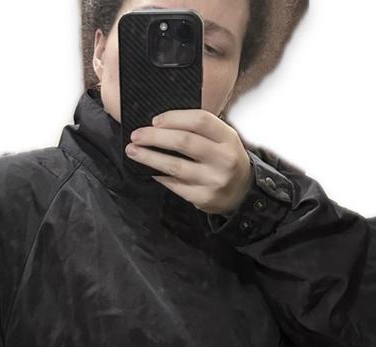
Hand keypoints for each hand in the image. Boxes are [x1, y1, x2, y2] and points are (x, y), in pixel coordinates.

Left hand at [125, 109, 253, 215]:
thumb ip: (200, 130)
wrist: (242, 192)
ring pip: (175, 166)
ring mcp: (214, 181)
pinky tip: (149, 170)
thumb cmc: (225, 159)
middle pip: (184, 142)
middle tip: (136, 135)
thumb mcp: (223, 139)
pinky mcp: (204, 198)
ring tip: (133, 151)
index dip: (174, 118)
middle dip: (155, 137)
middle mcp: (223, 159)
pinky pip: (175, 185)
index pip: (200, 121)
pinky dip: (159, 176)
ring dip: (149, 157)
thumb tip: (161, 124)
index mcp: (228, 138)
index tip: (154, 120)